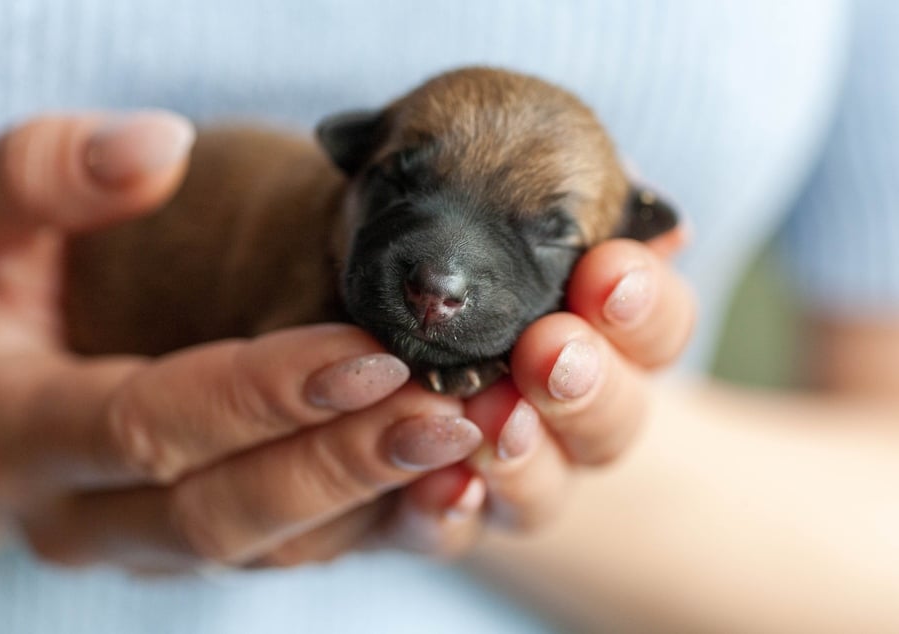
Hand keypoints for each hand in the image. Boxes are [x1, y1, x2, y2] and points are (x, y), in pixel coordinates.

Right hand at [0, 113, 484, 571]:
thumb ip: (43, 175)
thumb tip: (155, 146)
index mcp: (17, 433)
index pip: (154, 423)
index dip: (264, 393)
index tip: (372, 347)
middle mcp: (81, 517)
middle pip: (225, 511)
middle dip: (343, 465)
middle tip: (452, 414)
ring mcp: (142, 544)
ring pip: (270, 553)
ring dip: (376, 505)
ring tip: (473, 450)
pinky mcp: (194, 544)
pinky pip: (291, 557)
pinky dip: (371, 528)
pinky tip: (447, 491)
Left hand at [383, 229, 695, 554]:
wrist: (392, 346)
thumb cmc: (449, 263)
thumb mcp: (487, 227)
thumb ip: (550, 221)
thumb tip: (637, 189)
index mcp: (604, 337)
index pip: (656, 326)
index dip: (644, 305)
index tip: (608, 271)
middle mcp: (574, 416)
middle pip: (618, 420)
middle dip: (589, 386)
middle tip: (550, 352)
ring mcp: (519, 475)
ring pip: (548, 490)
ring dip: (526, 456)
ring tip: (492, 420)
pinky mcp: (448, 511)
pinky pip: (456, 529)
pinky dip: (451, 510)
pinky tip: (442, 484)